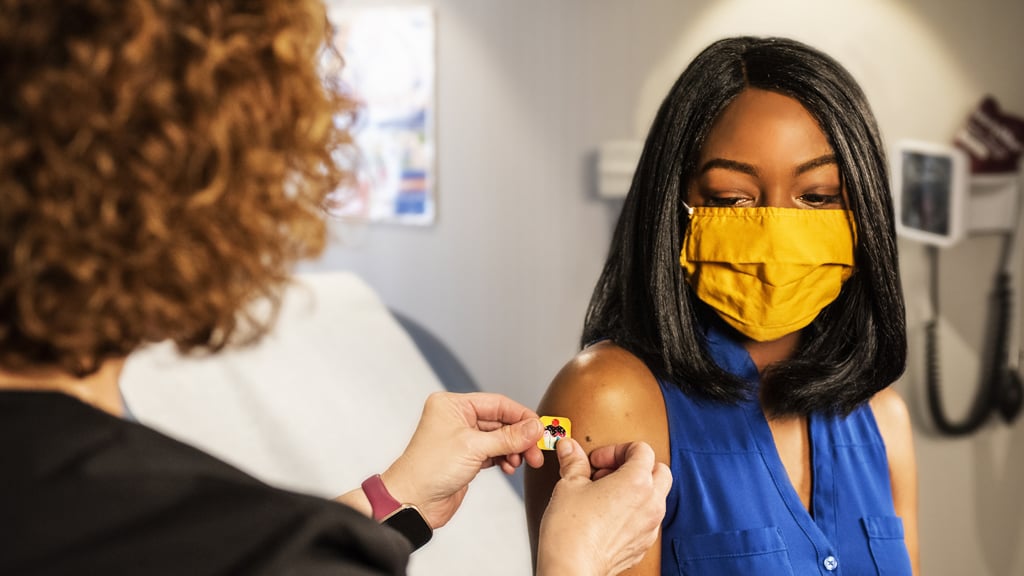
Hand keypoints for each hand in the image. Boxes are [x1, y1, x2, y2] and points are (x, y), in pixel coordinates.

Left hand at [381, 392, 544, 528]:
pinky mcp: (466, 458)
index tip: (539, 429)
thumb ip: (508, 437)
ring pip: (499, 438)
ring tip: (523, 462)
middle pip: (500, 422)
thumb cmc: (429, 469)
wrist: (413, 502)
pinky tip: (509, 467)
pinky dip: (504, 458)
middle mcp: (457, 418)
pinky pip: (493, 452)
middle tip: (535, 451)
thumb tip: (535, 428)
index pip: (497, 404)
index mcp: (453, 405)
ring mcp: (462, 439)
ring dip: (514, 450)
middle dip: (520, 437)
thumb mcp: (474, 448)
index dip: (521, 416)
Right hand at [536, 439, 671, 575]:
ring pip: (657, 496)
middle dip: (635, 466)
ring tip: (606, 494)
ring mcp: (650, 526)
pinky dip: (634, 512)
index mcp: (637, 482)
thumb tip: (570, 449)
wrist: (571, 567)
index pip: (642, 449)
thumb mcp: (569, 485)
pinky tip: (608, 516)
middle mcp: (651, 503)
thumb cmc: (572, 530)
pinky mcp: (644, 544)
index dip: (616, 450)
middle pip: (660, 470)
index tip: (598, 461)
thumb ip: (574, 462)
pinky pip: (648, 519)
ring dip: (636, 489)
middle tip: (608, 473)